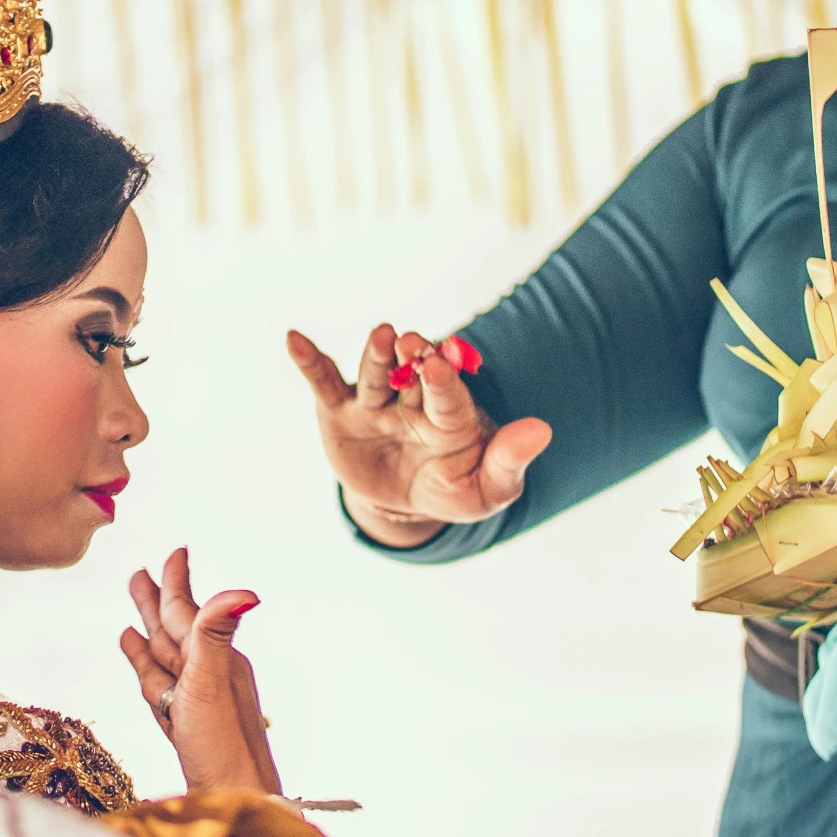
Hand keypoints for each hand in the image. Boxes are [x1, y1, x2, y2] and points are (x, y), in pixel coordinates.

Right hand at [119, 548, 281, 794]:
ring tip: (134, 615)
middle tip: (139, 573)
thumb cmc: (223, 747)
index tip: (176, 552)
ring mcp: (195, 698)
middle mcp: (207, 672)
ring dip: (149, 631)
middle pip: (174, 628)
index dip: (176, 583)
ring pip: (165, 655)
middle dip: (156, 602)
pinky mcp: (183, 723)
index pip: (188, 610)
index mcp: (214, 657)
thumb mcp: (213, 683)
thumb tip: (245, 592)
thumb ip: (215, 634)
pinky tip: (138, 654)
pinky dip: (146, 666)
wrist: (235, 802)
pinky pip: (160, 684)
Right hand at [285, 323, 551, 545]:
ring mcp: (376, 404)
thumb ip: (510, 460)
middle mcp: (413, 400)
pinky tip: (293, 339)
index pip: (448, 395)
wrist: (409, 501)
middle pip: (411, 373)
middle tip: (411, 341)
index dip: (442, 380)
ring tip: (382, 334)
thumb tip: (543, 431)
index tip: (436, 364)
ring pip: (374, 374)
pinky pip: (323, 382)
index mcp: (451, 416)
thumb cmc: (455, 487)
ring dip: (376, 354)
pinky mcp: (340, 411)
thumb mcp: (487, 488)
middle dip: (411, 357)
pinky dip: (308, 361)